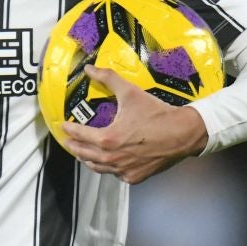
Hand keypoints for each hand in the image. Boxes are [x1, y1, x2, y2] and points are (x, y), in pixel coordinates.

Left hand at [59, 66, 209, 184]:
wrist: (182, 134)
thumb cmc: (156, 114)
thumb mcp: (130, 93)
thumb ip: (108, 79)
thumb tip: (90, 68)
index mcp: (107, 139)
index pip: (80, 135)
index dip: (70, 130)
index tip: (64, 126)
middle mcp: (112, 158)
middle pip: (84, 155)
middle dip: (74, 147)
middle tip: (69, 141)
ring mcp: (123, 170)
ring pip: (98, 167)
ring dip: (89, 159)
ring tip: (84, 153)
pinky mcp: (134, 177)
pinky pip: (116, 174)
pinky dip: (109, 168)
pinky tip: (108, 162)